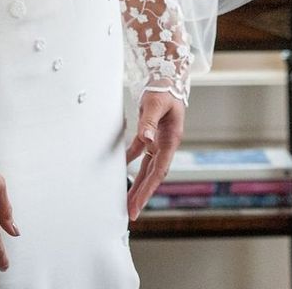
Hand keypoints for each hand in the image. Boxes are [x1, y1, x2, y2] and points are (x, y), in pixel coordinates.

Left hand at [124, 90, 185, 220]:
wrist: (167, 77)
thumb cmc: (164, 89)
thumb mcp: (156, 104)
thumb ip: (149, 122)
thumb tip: (146, 139)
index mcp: (170, 140)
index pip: (158, 171)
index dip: (148, 190)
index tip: (138, 205)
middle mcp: (165, 144)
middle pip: (152, 175)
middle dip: (142, 194)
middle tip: (130, 213)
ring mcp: (158, 140)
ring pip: (146, 168)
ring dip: (137, 183)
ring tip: (127, 200)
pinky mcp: (149, 134)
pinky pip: (139, 152)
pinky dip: (130, 162)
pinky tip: (120, 171)